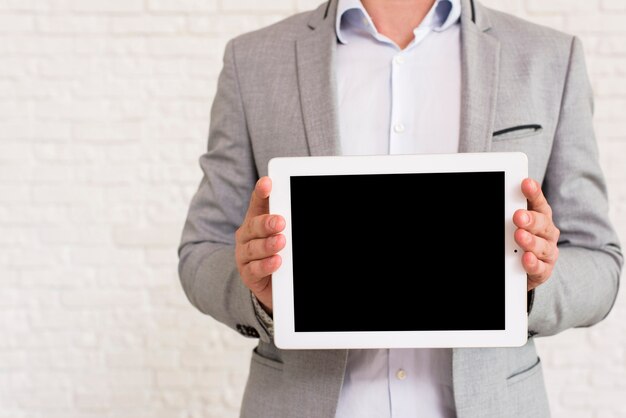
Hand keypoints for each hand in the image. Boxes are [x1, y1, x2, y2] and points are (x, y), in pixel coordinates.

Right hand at [235, 177, 285, 312]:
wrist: (276, 284)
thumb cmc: (281, 252)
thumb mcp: (287, 234)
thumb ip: (292, 221)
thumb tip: (310, 206)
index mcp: (257, 220)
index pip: (258, 203)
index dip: (261, 192)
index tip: (268, 183)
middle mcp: (247, 236)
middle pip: (253, 226)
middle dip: (266, 223)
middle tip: (280, 221)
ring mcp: (245, 255)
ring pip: (253, 248)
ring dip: (268, 245)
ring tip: (281, 242)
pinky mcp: (248, 274)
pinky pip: (255, 269)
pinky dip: (266, 265)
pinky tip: (277, 262)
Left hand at [513, 178, 559, 290]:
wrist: (519, 269)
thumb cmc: (515, 240)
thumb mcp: (510, 224)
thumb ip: (505, 212)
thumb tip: (492, 200)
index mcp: (539, 216)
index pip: (538, 201)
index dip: (533, 192)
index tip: (525, 183)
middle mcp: (546, 231)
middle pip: (542, 223)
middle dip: (530, 219)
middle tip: (518, 216)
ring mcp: (547, 251)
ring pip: (542, 246)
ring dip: (530, 241)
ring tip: (519, 236)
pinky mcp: (544, 270)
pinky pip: (540, 267)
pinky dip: (533, 263)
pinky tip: (526, 258)